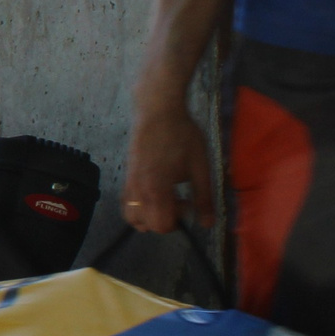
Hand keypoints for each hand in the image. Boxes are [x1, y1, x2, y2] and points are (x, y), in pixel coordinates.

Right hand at [121, 103, 214, 233]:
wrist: (158, 110)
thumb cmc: (182, 135)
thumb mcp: (200, 167)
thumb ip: (204, 198)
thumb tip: (208, 224)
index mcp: (157, 189)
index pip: (161, 225)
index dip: (178, 221)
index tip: (188, 202)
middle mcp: (138, 190)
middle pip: (146, 225)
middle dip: (164, 219)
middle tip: (178, 199)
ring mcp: (129, 183)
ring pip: (131, 216)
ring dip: (148, 216)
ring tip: (164, 199)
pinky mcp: (126, 175)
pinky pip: (126, 203)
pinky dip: (139, 207)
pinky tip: (154, 191)